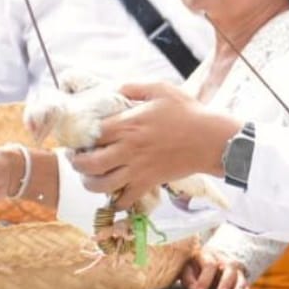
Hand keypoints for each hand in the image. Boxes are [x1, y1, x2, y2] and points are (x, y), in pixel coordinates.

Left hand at [70, 81, 240, 210]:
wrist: (211, 140)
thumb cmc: (187, 112)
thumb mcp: (160, 89)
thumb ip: (133, 87)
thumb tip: (112, 88)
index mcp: (128, 125)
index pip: (90, 134)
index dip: (79, 136)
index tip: (78, 136)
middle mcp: (129, 149)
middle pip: (90, 164)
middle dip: (77, 163)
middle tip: (77, 159)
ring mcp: (138, 169)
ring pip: (102, 185)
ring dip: (90, 183)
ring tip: (90, 177)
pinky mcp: (149, 183)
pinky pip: (126, 200)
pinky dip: (116, 200)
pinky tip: (114, 193)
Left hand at [180, 247, 249, 288]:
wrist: (203, 260)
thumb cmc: (193, 267)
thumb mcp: (187, 268)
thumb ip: (188, 277)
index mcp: (207, 254)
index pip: (209, 264)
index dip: (205, 279)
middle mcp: (222, 258)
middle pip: (229, 266)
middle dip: (226, 281)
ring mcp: (232, 267)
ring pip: (239, 273)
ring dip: (239, 284)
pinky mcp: (238, 275)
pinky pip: (244, 280)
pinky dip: (245, 287)